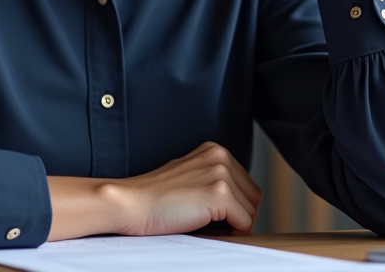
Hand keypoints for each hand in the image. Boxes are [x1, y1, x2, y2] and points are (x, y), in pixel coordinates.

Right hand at [107, 142, 260, 236]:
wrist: (131, 204)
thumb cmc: (154, 198)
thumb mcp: (189, 176)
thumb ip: (212, 180)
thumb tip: (238, 204)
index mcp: (214, 150)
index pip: (246, 183)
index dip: (237, 206)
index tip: (220, 217)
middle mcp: (220, 157)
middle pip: (253, 196)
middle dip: (240, 215)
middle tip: (216, 226)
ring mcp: (220, 174)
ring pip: (251, 210)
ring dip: (235, 224)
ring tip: (209, 227)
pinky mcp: (219, 194)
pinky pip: (244, 223)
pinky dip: (232, 233)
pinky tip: (209, 230)